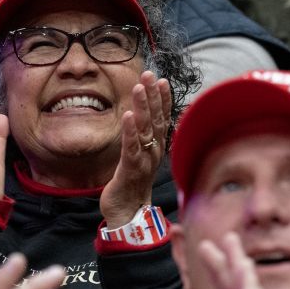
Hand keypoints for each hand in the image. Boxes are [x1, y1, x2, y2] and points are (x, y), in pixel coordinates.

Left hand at [100, 72, 170, 227]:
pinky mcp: (130, 170)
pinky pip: (131, 148)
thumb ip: (144, 138)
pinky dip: (129, 131)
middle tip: (150, 74)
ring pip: (144, 130)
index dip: (162, 99)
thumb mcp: (141, 157)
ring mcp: (143, 161)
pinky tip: (127, 115)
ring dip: (142, 107)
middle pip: (155, 119)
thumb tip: (145, 119)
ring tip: (139, 88)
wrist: (129, 214)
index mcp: (156, 148)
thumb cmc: (133, 184)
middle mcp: (153, 152)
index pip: (161, 119)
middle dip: (152, 96)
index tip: (161, 80)